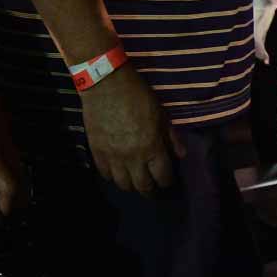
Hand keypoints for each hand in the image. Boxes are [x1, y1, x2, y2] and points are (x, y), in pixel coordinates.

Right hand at [80, 65, 181, 193]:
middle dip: (150, 191)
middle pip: (142, 186)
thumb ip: (171, 137)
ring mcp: (112, 156)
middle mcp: (132, 156)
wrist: (106, 85)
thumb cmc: (139, 96)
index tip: (168, 182)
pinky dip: (113, 177)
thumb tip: (181, 155)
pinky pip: (104, 173)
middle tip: (153, 189)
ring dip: (131, 186)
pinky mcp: (96, 151)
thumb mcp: (162, 114)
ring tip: (136, 182)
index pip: (162, 176)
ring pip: (122, 184)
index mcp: (152, 147)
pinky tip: (118, 173)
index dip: (167, 182)